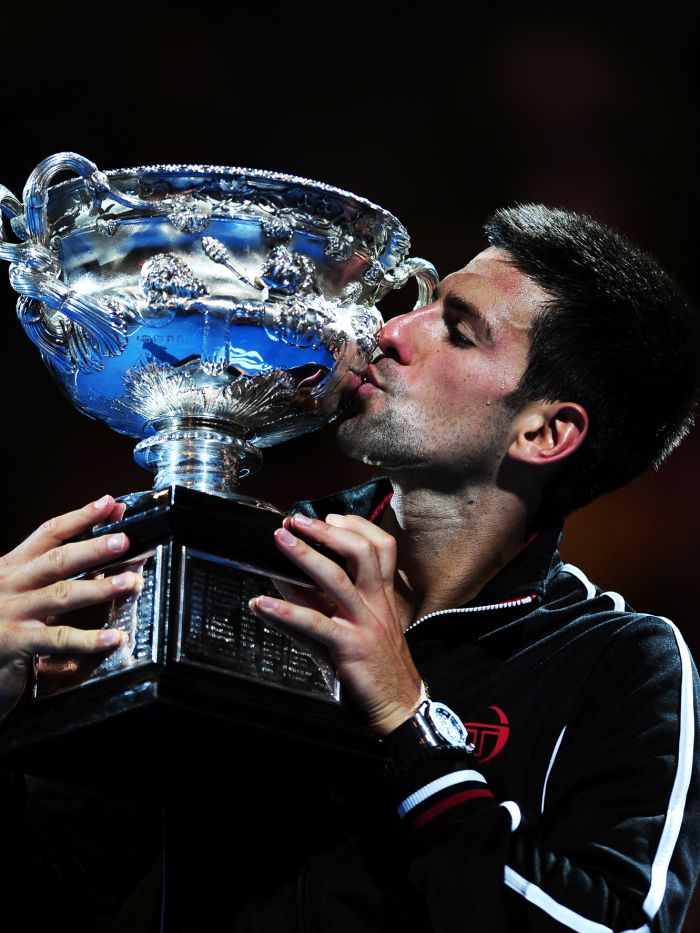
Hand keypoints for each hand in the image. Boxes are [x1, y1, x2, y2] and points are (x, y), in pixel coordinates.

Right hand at [0, 495, 138, 722]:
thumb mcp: (23, 586)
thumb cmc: (4, 619)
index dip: (81, 517)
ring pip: (61, 595)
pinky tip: (114, 637)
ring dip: (99, 588)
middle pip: (56, 560)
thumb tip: (100, 538)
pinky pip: (59, 639)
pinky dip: (89, 639)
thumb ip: (54, 564)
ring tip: (129, 582)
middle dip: (92, 548)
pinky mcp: (17, 643)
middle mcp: (11, 585)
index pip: (49, 533)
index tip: (109, 504)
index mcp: (14, 566)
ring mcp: (14, 613)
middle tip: (124, 540)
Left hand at [249, 512, 422, 735]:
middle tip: (296, 520)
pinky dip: (285, 611)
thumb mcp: (364, 628)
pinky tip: (262, 603)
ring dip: (305, 556)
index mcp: (382, 596)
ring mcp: (364, 624)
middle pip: (361, 553)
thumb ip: (329, 604)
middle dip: (327, 531)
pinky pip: (315, 625)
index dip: (356, 525)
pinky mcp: (350, 648)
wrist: (401, 708)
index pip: (381, 547)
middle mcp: (376, 604)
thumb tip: (290, 583)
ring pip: (338, 580)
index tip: (329, 516)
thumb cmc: (380, 667)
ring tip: (281, 541)